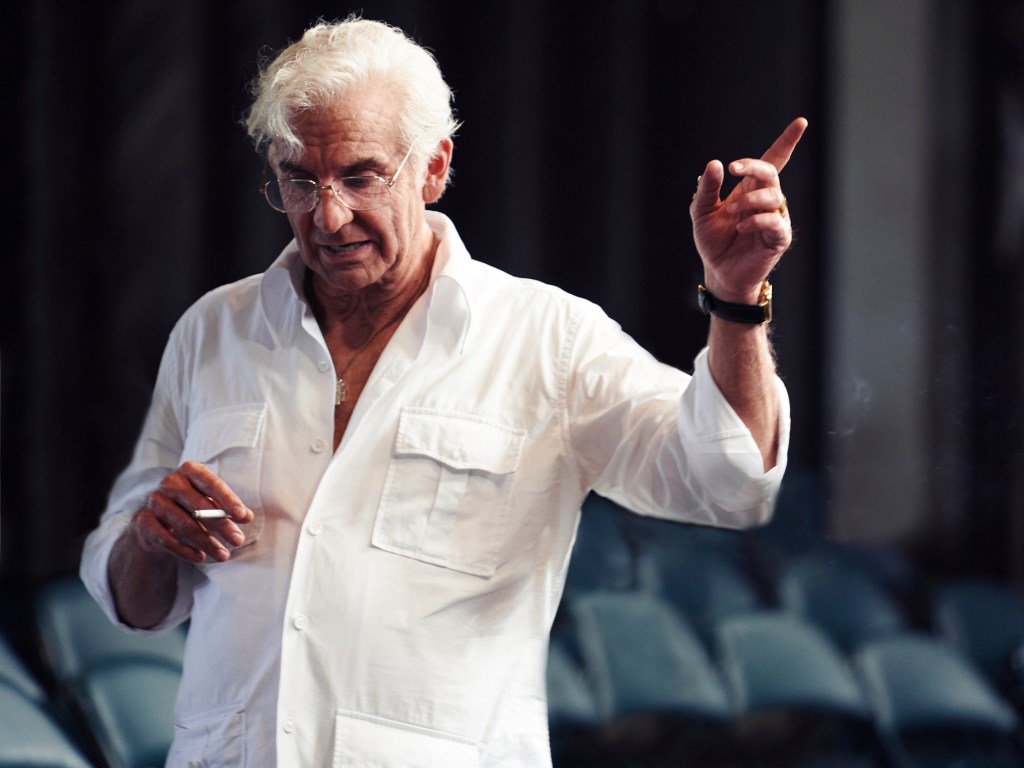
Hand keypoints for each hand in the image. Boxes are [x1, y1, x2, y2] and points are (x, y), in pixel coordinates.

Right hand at [126, 461, 253, 563]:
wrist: (155, 521)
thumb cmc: (191, 507)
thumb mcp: (211, 503)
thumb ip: (229, 508)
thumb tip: (248, 517)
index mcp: (189, 471)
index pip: (211, 482)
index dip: (228, 499)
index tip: (242, 516)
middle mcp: (170, 482)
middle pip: (199, 506)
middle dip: (222, 525)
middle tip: (239, 541)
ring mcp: (154, 501)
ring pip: (184, 524)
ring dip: (207, 542)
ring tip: (224, 555)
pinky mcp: (143, 521)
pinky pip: (167, 539)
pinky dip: (185, 550)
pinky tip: (200, 557)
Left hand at [690, 117, 807, 302]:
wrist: (718, 272)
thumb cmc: (713, 240)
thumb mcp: (701, 211)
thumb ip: (707, 188)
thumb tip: (715, 164)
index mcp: (750, 189)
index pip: (773, 160)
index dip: (787, 142)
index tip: (801, 122)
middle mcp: (766, 200)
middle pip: (771, 172)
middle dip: (754, 166)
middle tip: (732, 168)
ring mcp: (775, 218)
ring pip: (773, 196)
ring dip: (750, 201)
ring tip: (731, 213)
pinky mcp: (778, 238)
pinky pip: (775, 221)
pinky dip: (757, 220)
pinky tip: (741, 227)